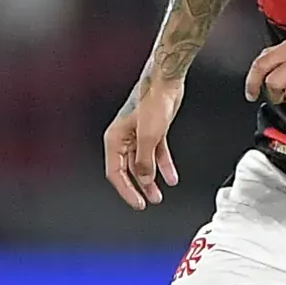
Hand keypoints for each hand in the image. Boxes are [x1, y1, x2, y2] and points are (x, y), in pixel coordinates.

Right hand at [104, 74, 185, 208]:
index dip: (126, 190)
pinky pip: (156, 154)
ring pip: (142, 164)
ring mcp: (138, 135)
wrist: (165, 81)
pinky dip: (163, 166)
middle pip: (128, 170)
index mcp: (115, 139)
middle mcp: (124, 138)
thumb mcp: (148, 137)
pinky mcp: (152, 131)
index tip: (138, 203)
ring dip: (151, 180)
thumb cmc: (152, 100)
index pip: (115, 172)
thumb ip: (144, 161)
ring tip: (158, 195)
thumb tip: (144, 179)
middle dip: (139, 188)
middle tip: (148, 202)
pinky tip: (171, 178)